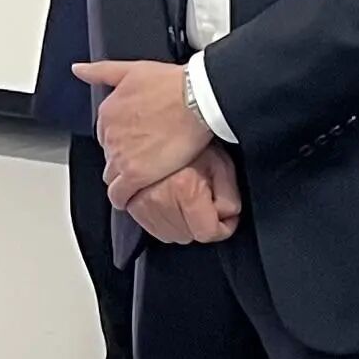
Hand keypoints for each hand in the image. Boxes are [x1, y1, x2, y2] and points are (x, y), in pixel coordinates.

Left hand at [78, 59, 214, 204]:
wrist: (197, 100)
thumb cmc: (173, 84)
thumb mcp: (132, 69)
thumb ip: (101, 71)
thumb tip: (78, 70)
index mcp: (107, 112)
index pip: (105, 134)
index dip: (121, 139)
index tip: (136, 140)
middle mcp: (109, 135)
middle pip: (109, 155)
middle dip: (123, 158)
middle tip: (145, 157)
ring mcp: (121, 156)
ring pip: (112, 175)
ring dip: (123, 178)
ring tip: (143, 176)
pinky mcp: (135, 175)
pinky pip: (119, 194)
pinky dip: (123, 198)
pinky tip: (131, 198)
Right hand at [123, 145, 240, 244]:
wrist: (164, 123)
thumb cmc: (196, 141)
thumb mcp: (223, 166)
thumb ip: (229, 198)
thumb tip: (226, 218)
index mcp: (185, 190)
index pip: (207, 232)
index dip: (223, 228)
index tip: (227, 219)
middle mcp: (159, 199)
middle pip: (187, 236)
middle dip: (201, 224)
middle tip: (206, 204)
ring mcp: (140, 202)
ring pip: (167, 234)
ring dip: (181, 224)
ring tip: (188, 201)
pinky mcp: (129, 202)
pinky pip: (149, 226)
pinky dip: (163, 220)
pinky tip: (171, 203)